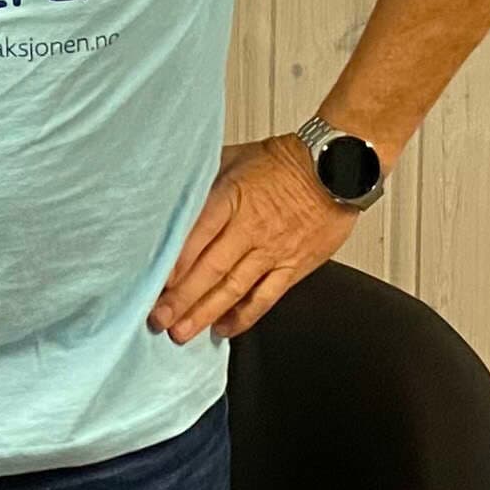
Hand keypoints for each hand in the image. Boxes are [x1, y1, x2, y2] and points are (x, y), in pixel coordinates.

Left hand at [149, 137, 359, 344]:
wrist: (337, 169)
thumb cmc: (286, 160)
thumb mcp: (235, 156)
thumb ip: (204, 177)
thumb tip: (172, 187)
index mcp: (230, 198)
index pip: (195, 236)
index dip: (172, 264)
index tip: (152, 282)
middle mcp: (250, 228)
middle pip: (209, 269)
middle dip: (180, 299)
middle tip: (157, 319)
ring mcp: (272, 251)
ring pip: (233, 289)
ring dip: (204, 313)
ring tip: (181, 332)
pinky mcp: (293, 267)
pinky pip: (265, 298)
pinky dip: (244, 316)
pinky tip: (224, 328)